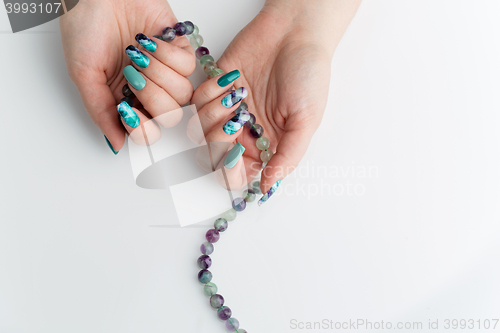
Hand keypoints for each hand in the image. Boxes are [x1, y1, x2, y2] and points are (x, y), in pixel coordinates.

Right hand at [60, 0, 194, 152]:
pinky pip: (188, 67)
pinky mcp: (179, 50)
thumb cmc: (86, 28)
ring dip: (158, 73)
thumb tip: (117, 145)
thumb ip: (101, 112)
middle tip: (131, 73)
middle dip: (152, 95)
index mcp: (125, 101)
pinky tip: (149, 41)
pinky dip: (167, 54)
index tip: (127, 109)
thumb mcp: (85, 75)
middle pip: (170, 117)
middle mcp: (148, 90)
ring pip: (183, 94)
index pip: (148, 133)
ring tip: (136, 53)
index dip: (143, 128)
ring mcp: (166, 72)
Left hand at [191, 0, 360, 195]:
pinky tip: (231, 80)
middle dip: (219, 141)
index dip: (230, 173)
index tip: (235, 157)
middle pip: (212, 156)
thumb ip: (287, 158)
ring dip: (214, 113)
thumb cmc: (308, 74)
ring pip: (199, 130)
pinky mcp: (215, 87)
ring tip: (238, 94)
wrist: (295, 32)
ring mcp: (227, 110)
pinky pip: (195, 102)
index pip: (237, 175)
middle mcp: (244, 132)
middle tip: (238, 120)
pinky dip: (209, 92)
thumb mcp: (306, 121)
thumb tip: (266, 188)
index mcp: (266, 146)